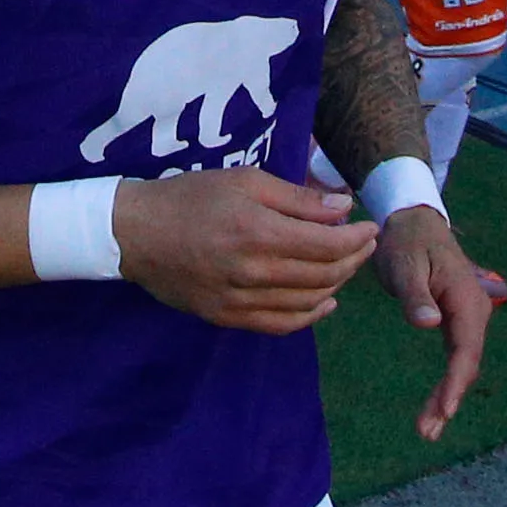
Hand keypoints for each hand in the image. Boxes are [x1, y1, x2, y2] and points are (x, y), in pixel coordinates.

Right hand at [112, 167, 383, 333]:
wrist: (135, 233)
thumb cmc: (191, 197)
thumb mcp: (245, 182)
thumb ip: (298, 199)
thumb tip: (344, 209)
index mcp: (259, 233)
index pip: (329, 246)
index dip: (358, 238)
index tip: (371, 227)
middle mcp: (253, 272)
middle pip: (324, 275)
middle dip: (353, 259)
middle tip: (363, 244)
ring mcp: (239, 301)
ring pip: (307, 301)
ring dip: (336, 284)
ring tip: (346, 265)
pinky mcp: (227, 318)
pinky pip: (281, 325)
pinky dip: (310, 316)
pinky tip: (325, 302)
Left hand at [379, 201, 504, 440]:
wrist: (414, 225)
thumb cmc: (408, 243)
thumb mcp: (406, 265)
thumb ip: (415, 295)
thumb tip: (429, 323)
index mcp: (466, 299)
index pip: (465, 348)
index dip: (456, 382)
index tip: (445, 409)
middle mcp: (474, 312)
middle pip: (466, 364)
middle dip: (448, 400)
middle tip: (426, 432)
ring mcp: (467, 320)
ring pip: (462, 366)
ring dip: (447, 398)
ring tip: (427, 430)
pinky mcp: (456, 324)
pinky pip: (456, 359)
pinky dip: (446, 385)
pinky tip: (435, 407)